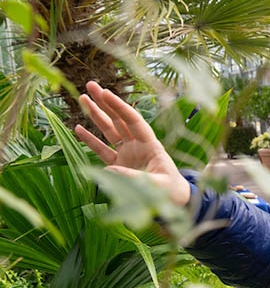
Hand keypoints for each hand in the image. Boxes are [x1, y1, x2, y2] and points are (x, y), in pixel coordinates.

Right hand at [74, 81, 190, 206]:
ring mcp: (127, 154)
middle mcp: (138, 146)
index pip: (133, 121)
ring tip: (83, 98)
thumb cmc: (172, 192)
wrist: (174, 202)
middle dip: (105, 103)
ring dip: (96, 115)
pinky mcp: (119, 166)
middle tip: (91, 85)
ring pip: (109, 131)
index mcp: (151, 145)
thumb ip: (134, 178)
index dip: (120, 107)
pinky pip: (102, 150)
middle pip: (119, 120)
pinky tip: (78, 128)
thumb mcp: (158, 186)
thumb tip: (108, 170)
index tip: (105, 93)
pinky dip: (90, 140)